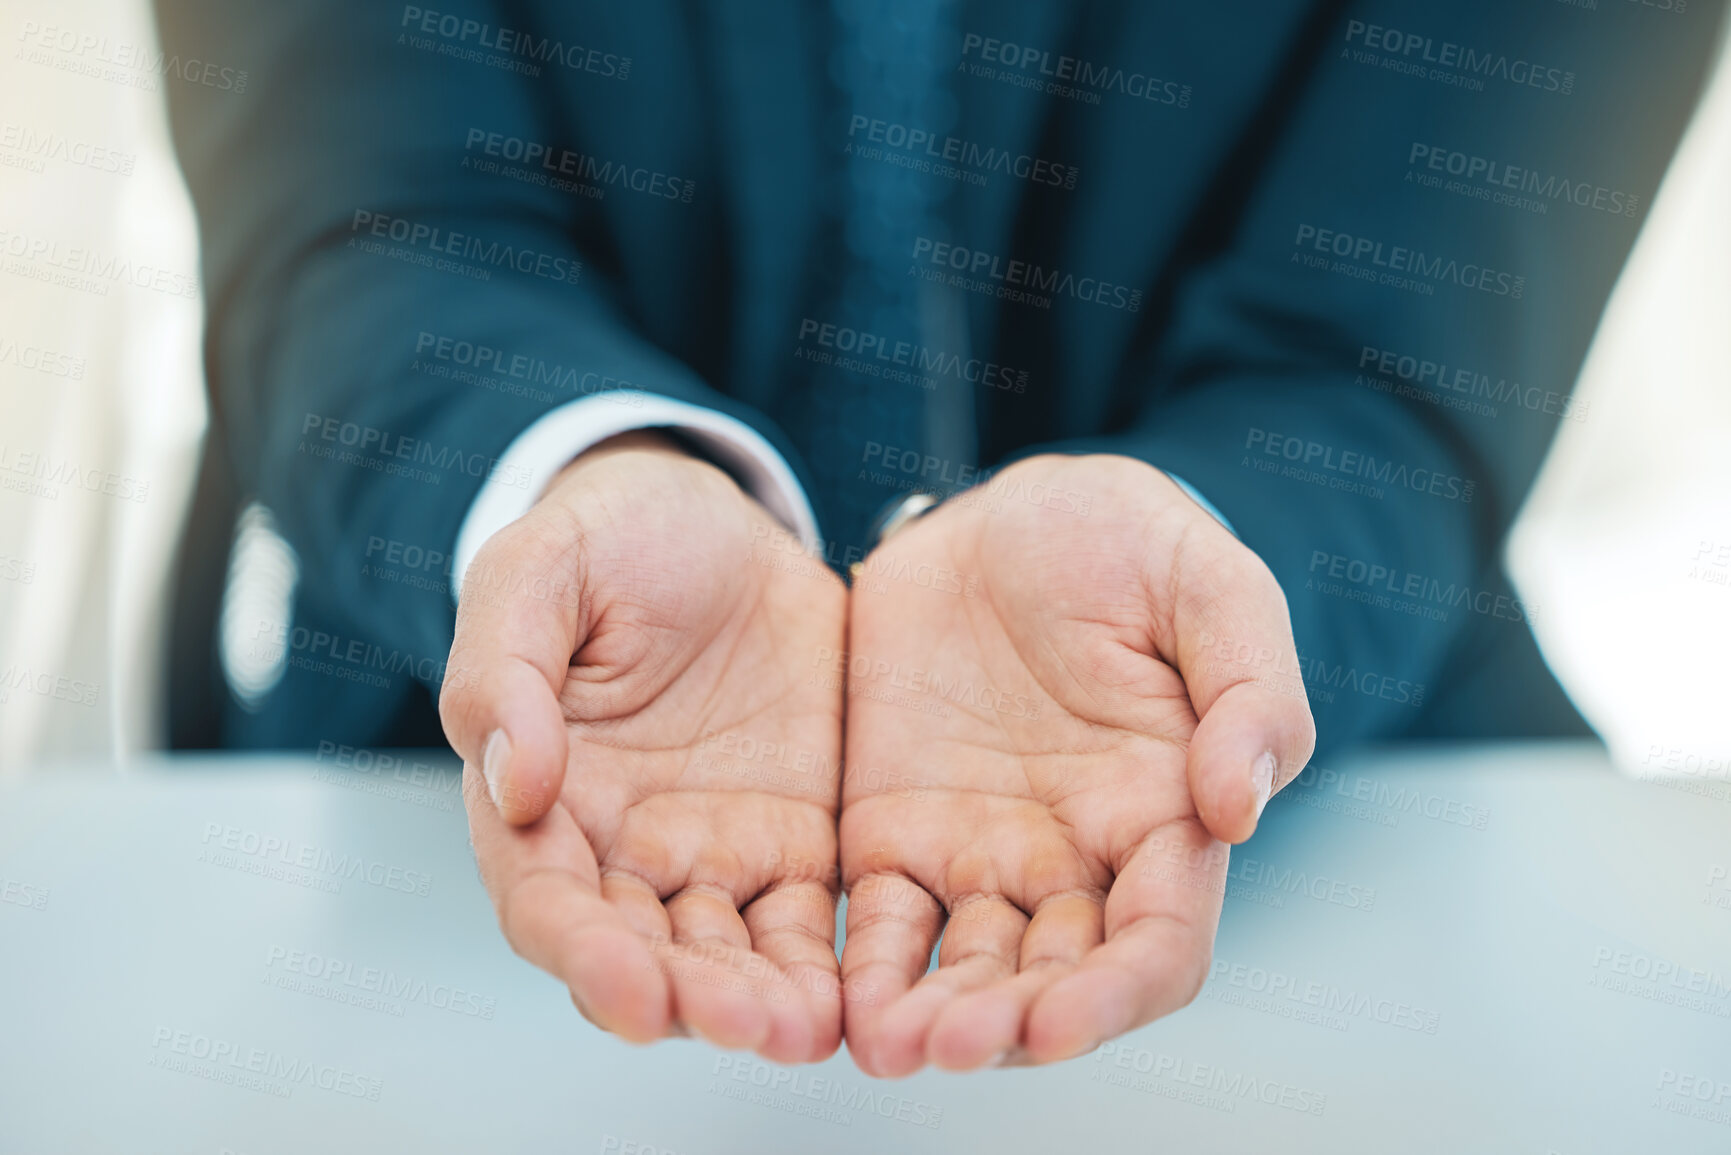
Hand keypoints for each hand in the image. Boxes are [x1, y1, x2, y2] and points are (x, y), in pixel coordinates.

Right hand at [440, 433, 848, 1062]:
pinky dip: (826, 968)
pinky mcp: (795, 843)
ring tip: (803, 1028)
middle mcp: (621, 848)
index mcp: (542, 797)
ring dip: (760, 1002)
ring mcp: (712, 853)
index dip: (584, 953)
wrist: (717, 521)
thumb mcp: (539, 569)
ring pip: (728, 957)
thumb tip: (512, 782)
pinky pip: (808, 922)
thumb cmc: (608, 539)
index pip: (547, 900)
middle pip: (644, 953)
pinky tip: (855, 997)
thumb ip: (505, 669)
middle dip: (689, 999)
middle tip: (743, 1023)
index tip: (631, 990)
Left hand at [837, 454, 1314, 1074]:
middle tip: (949, 1043)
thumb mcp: (1208, 586)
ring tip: (884, 1041)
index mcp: (1163, 815)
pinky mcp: (892, 832)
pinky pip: (876, 922)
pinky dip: (857, 969)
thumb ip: (1248, 692)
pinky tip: (828, 998)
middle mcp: (1074, 860)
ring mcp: (979, 854)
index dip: (1115, 996)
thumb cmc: (1122, 541)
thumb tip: (1237, 810)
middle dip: (1006, 1027)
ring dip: (928, 1019)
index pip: (1157, 945)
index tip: (1059, 1021)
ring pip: (961, 971)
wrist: (1001, 515)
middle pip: (1051, 982)